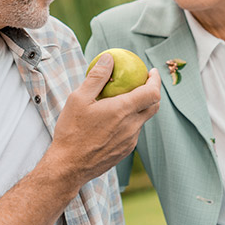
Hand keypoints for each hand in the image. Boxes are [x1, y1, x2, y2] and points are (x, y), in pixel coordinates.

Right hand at [51, 52, 160, 185]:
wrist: (68, 166)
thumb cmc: (71, 131)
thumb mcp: (78, 98)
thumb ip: (97, 77)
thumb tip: (109, 58)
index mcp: (123, 110)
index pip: (152, 92)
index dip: (155, 80)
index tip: (151, 71)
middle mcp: (132, 126)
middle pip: (153, 106)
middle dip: (152, 92)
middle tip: (142, 82)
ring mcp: (130, 141)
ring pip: (142, 120)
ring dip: (138, 108)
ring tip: (123, 100)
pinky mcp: (125, 151)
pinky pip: (133, 132)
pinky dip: (130, 121)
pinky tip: (114, 120)